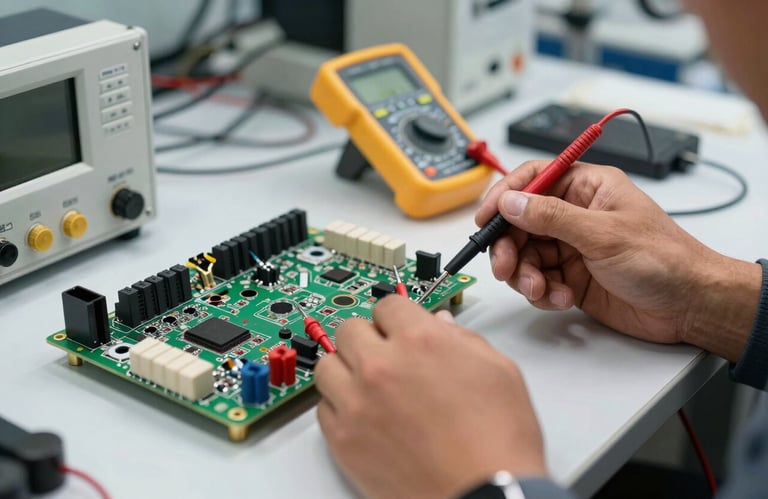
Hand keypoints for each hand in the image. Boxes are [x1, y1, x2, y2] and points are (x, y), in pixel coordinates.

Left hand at [315, 296, 545, 498]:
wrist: (484, 495)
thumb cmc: (497, 441)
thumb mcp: (498, 370)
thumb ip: (462, 338)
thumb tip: (441, 326)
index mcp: (420, 340)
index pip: (388, 304)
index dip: (398, 317)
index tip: (399, 328)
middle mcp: (381, 366)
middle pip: (349, 329)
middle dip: (369, 338)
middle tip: (385, 355)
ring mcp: (356, 403)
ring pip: (327, 365)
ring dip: (346, 369)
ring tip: (369, 385)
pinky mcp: (343, 440)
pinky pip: (323, 408)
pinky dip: (339, 407)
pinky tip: (364, 415)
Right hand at [476, 160, 758, 359]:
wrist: (689, 305)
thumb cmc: (663, 259)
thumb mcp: (603, 234)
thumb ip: (552, 217)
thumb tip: (512, 202)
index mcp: (587, 189)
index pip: (533, 179)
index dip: (505, 196)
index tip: (486, 217)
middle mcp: (575, 215)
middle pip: (521, 223)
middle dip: (509, 246)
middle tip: (505, 266)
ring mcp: (572, 247)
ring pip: (525, 256)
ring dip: (525, 275)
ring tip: (540, 290)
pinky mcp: (571, 277)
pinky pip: (539, 281)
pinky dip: (542, 292)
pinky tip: (560, 299)